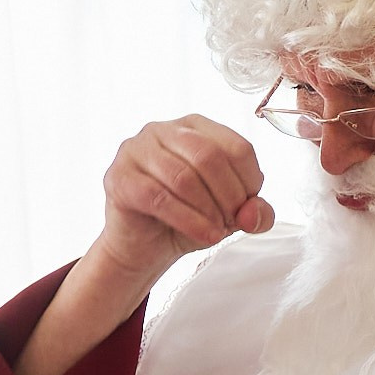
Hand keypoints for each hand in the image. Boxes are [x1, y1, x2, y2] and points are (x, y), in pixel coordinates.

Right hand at [91, 117, 271, 298]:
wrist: (144, 247)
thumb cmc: (187, 218)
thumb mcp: (229, 214)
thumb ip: (255, 211)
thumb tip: (254, 213)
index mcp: (195, 126)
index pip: (237, 147)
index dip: (250, 183)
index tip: (247, 208)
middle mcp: (163, 129)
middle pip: (209, 157)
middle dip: (228, 197)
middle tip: (231, 223)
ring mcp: (136, 149)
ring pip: (184, 178)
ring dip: (208, 211)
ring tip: (216, 232)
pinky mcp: (118, 176)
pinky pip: (158, 197)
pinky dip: (188, 220)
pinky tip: (203, 235)